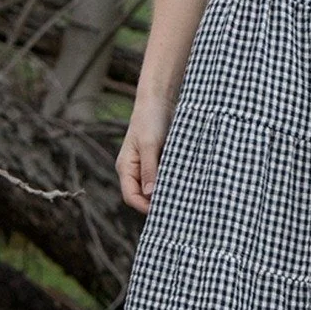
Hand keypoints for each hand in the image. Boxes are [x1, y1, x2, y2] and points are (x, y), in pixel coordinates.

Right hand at [115, 96, 174, 215]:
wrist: (160, 99)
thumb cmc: (150, 119)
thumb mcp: (149, 144)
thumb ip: (149, 169)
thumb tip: (150, 194)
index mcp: (125, 167)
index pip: (131, 197)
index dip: (145, 207)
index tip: (165, 210)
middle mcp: (134, 170)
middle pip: (143, 196)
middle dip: (157, 203)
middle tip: (178, 207)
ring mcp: (147, 166)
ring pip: (155, 188)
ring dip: (166, 192)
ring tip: (183, 197)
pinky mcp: (159, 161)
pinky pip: (164, 177)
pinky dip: (172, 182)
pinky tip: (185, 184)